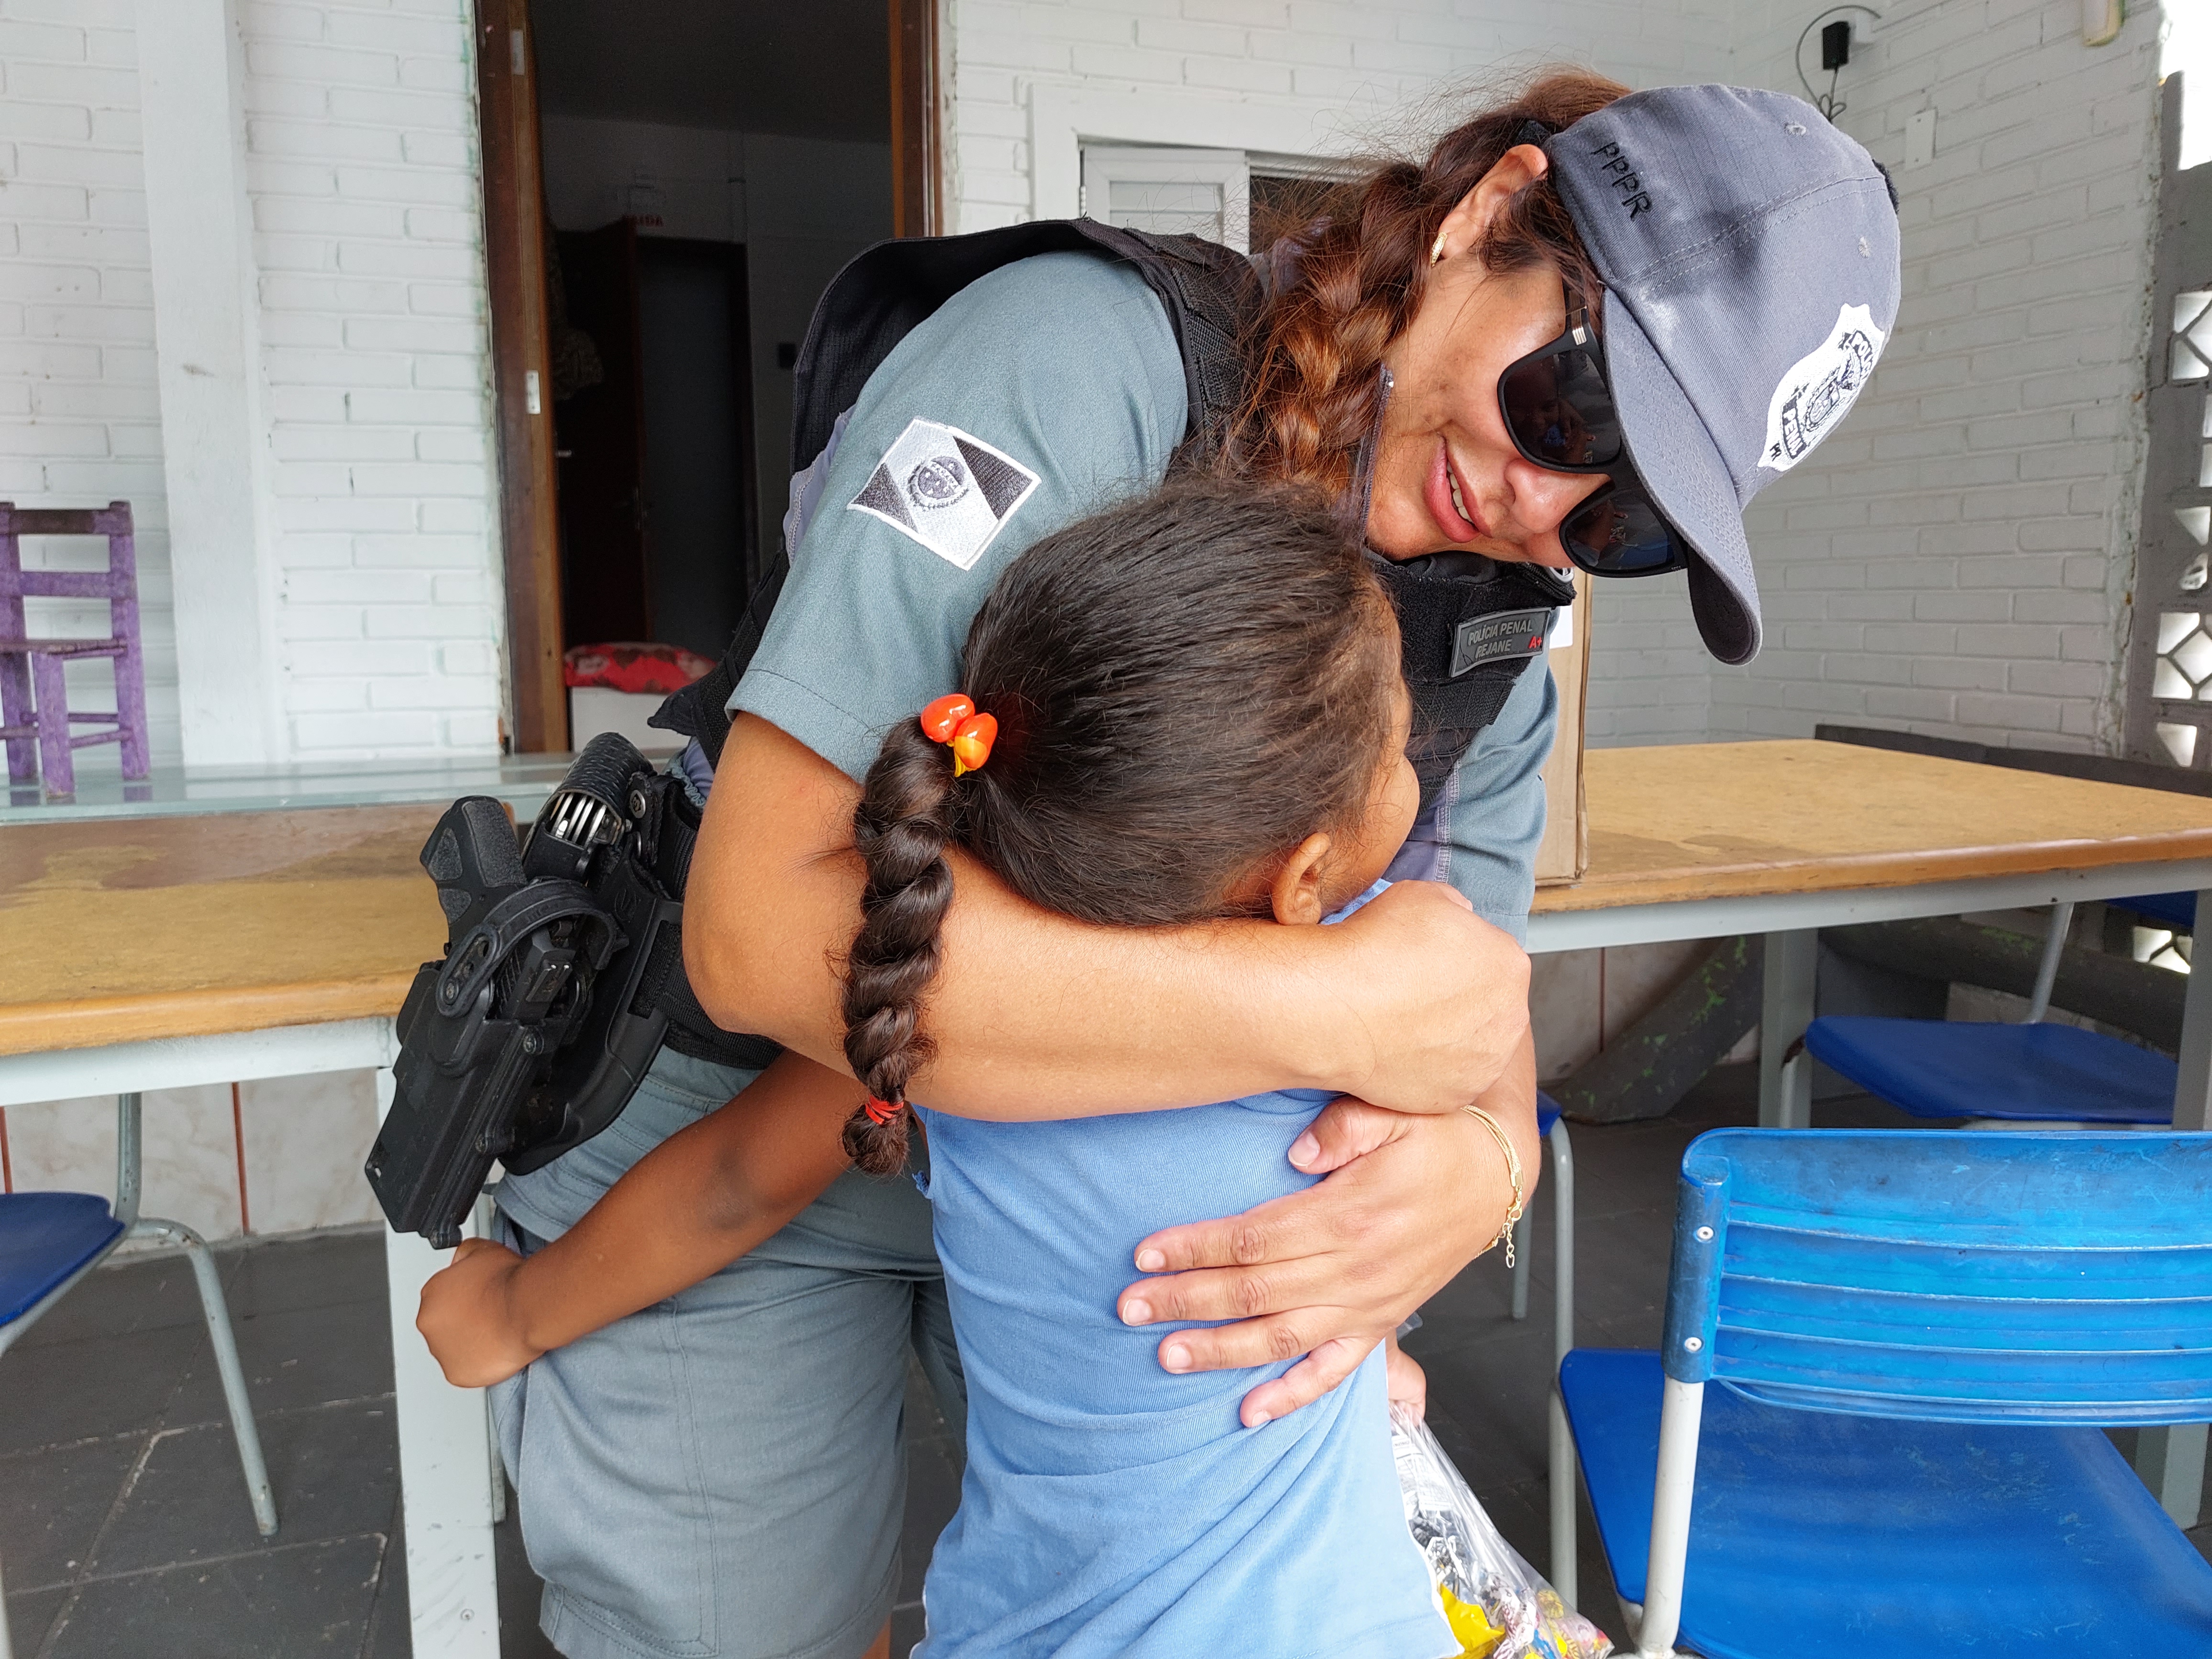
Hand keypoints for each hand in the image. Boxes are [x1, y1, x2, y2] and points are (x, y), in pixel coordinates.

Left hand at [417, 1237, 542, 1387]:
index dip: (465, 1299)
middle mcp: (429, 1322)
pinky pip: (466, 1370)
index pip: (442, 1298)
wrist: (526, 1307)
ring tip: (497, 1332)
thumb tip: (461, 1258)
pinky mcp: (456, 1373)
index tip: (480, 1300)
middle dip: (465, 1322)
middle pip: (446, 1325)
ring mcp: (441, 1350)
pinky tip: (497, 1349)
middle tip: (490, 1317)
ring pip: (454, 1349)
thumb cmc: (509, 1282)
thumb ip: (464, 1254)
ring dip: (471, 1343)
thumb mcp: (483, 1249)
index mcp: (432, 1293)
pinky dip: (480, 1364)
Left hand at [1117, 1083, 1532, 1427]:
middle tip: (1130, 1307)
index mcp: (1348, 1216)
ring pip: (1282, 1338)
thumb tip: (1295, 1150)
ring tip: (1167, 1357)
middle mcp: (1354, 1270)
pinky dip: (1292, 1396)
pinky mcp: (1380, 1323)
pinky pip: (1333, 1371)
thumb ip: (1346, 1126)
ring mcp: (1367, 1304)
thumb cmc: (1438, 1137)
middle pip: (1255, 1291)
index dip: (1196, 1247)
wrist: (1495, 1178)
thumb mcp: (1398, 1111)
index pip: (1254, 1239)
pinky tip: (1250, 1414)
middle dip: (1187, 1300)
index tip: (1145, 1254)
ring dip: (1222, 1351)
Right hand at [1313, 881, 1528, 1112]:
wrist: (1335, 1008)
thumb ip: (1454, 907)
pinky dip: (1427, 1067)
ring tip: (1404, 1023)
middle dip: (1458, 997)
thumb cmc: (1374, 949)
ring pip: (1472, 1044)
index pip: (1491, 956)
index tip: (1425, 959)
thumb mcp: (1422, 895)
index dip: (1455, 955)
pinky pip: (1447, 1077)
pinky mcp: (1456, 1096)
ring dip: (1447, 1034)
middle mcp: (1511, 1017)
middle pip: (1488, 1003)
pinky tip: (1397, 1050)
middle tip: (1414, 993)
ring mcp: (1485, 1063)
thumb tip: (1458, 919)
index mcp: (1510, 963)